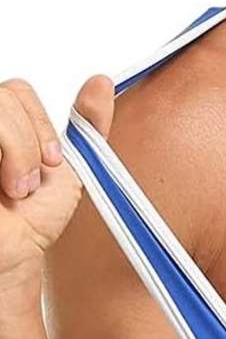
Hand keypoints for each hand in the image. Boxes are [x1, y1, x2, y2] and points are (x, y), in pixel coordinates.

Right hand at [0, 75, 114, 301]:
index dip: (40, 126)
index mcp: (4, 125)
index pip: (16, 90)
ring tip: (13, 187)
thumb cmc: (32, 219)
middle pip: (6, 92)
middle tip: (31, 178)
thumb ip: (86, 125)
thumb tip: (102, 82)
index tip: (50, 162)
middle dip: (31, 139)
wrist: (13, 256)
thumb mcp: (69, 166)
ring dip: (18, 150)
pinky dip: (7, 155)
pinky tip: (1, 189)